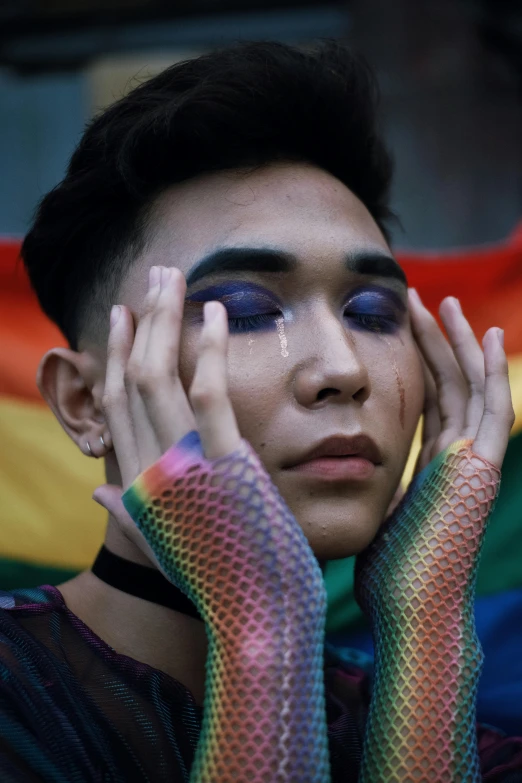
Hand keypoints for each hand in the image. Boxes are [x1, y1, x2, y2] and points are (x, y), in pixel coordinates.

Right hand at [92, 265, 240, 569]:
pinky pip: (209, 391)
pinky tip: (216, 311)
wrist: (253, 615)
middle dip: (143, 321)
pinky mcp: (223, 462)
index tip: (126, 317)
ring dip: (167, 318)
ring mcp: (184, 463)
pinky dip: (209, 346)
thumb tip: (96, 492)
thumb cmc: (215, 578)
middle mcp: (150, 468)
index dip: (119, 355)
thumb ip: (127, 511)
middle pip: (136, 378)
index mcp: (136, 483)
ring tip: (176, 276)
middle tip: (154, 277)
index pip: (118, 404)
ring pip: (161, 375)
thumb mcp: (163, 542)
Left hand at [354, 291, 514, 616]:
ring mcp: (475, 463)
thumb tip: (336, 469)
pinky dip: (488, 368)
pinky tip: (482, 332)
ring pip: (472, 386)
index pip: (430, 402)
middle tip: (418, 302)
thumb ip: (372, 485)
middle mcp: (458, 459)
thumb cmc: (384, 575)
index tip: (399, 330)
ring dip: (458, 343)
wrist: (409, 611)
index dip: (419, 365)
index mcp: (433, 469)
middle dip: (436, 343)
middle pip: (451, 386)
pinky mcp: (483, 467)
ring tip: (442, 303)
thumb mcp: (375, 515)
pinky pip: (490, 404)